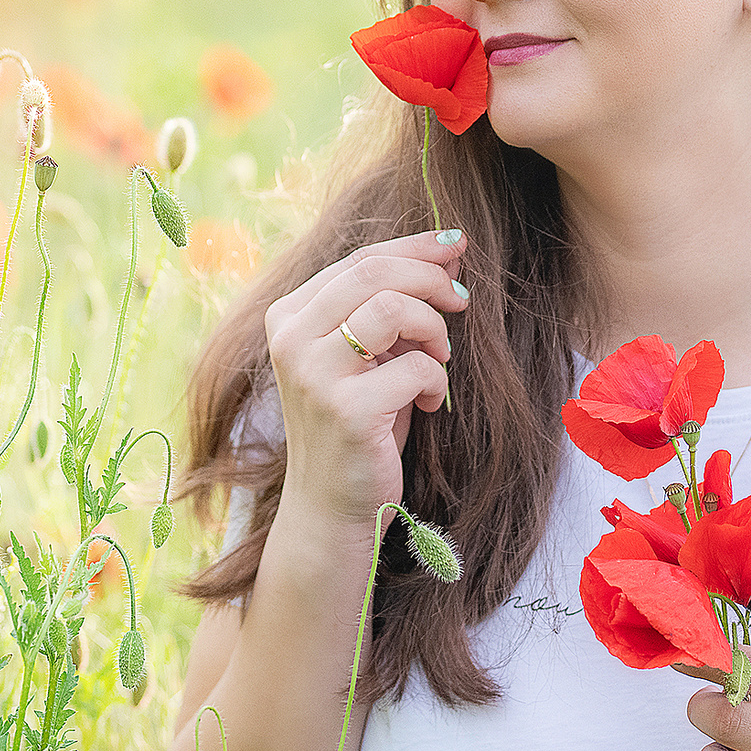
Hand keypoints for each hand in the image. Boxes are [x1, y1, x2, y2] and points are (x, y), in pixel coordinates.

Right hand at [260, 228, 469, 529]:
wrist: (331, 505)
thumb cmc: (358, 422)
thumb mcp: (370, 354)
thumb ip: (394, 302)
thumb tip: (450, 250)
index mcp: (289, 316)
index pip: (359, 258)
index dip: (415, 247)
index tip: (456, 245)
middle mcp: (292, 338)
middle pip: (376, 272)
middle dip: (431, 278)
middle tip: (461, 300)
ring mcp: (314, 374)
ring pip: (394, 309)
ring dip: (434, 328)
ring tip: (439, 358)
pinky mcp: (347, 410)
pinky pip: (417, 366)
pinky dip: (437, 381)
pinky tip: (431, 404)